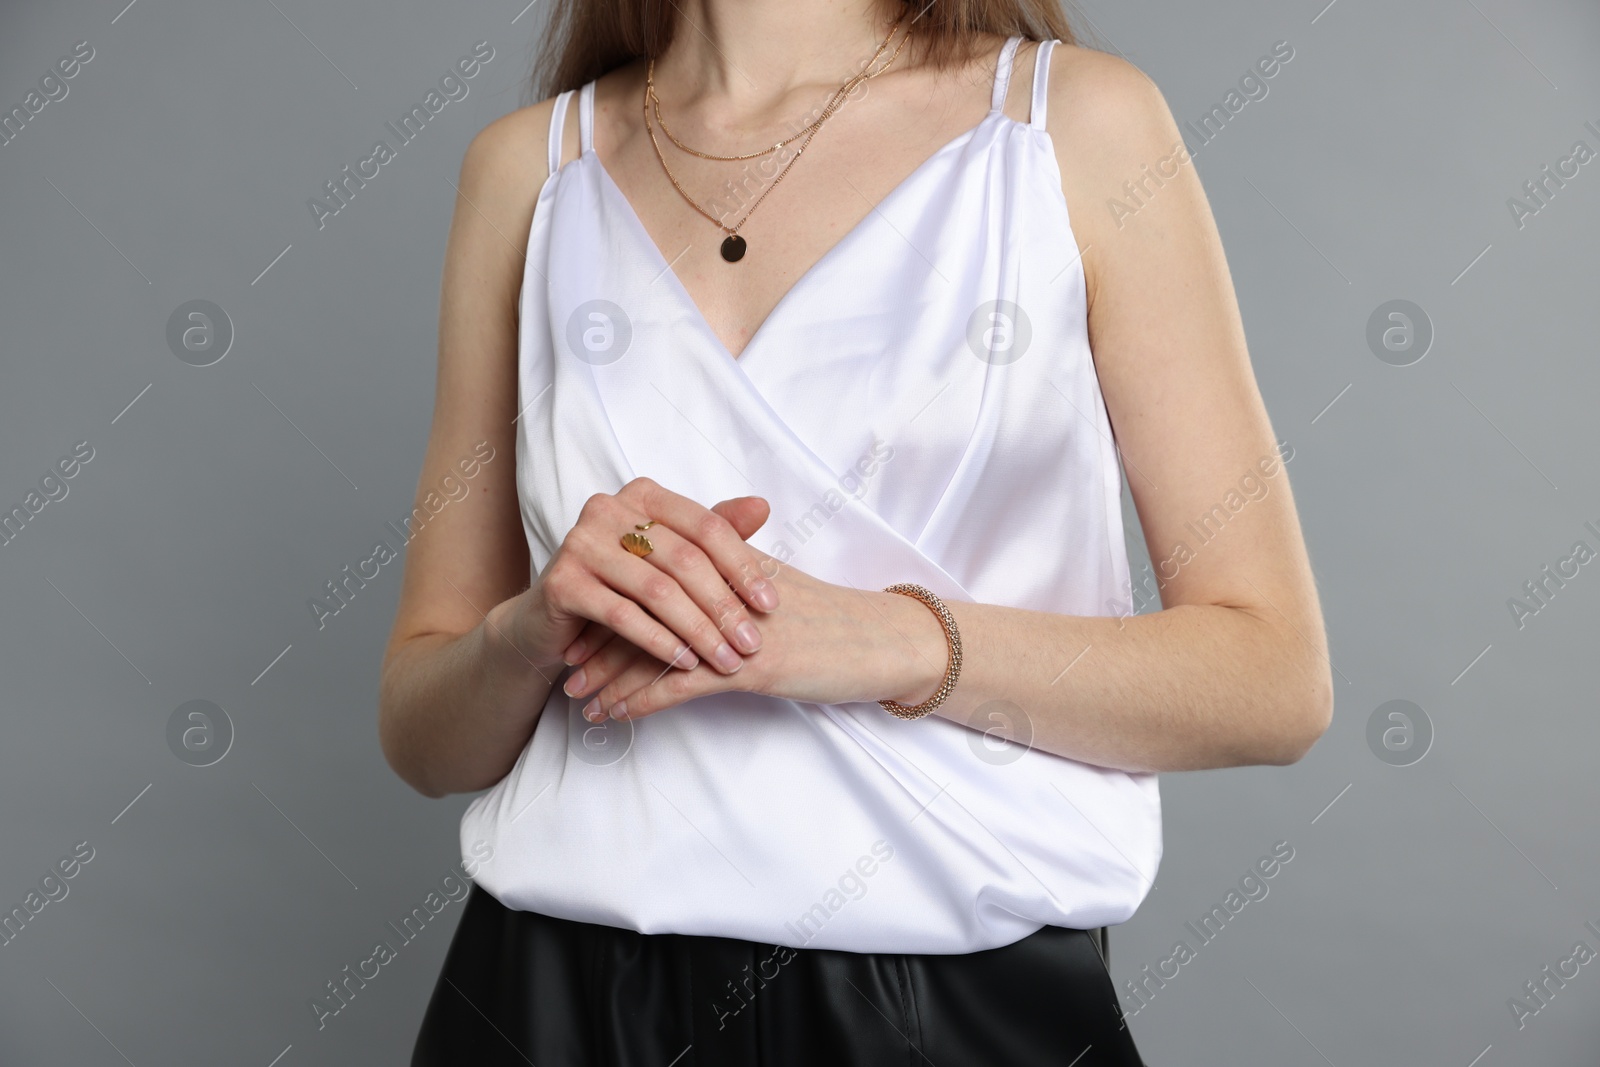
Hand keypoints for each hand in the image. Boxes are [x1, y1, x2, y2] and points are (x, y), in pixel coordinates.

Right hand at [504, 478, 779, 676]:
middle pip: (685, 560)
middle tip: (751, 644)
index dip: (743, 566)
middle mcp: (608, 509)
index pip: (707, 526)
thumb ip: (713, 534)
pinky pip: (622, 616)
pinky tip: (684, 664)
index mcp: (643, 495)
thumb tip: (763, 507)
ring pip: (657, 590)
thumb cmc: (621, 587)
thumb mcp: (670, 559)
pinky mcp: (562, 582)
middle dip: (724, 607)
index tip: (770, 605)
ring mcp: (580, 542)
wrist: (550, 620)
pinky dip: (659, 642)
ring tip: (725, 659)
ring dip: (698, 631)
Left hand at [562, 550, 948, 721]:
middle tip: (564, 659)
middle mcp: (723, 588)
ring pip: (650, 648)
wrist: (883, 642)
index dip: (615, 597)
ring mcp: (733, 627)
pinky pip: (676, 685)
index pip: (655, 575)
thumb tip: (692, 592)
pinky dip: (636, 700)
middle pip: (642, 607)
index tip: (583, 618)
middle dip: (598, 638)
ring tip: (576, 695)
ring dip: (607, 674)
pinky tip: (612, 715)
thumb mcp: (776, 591)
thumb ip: (731, 581)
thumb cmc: (834, 621)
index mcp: (729, 563)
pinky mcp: (747, 665)